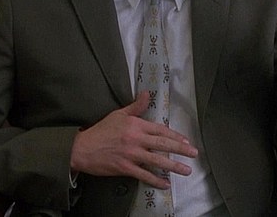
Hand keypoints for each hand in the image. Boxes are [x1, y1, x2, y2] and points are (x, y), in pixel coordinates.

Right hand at [69, 91, 197, 188]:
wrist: (82, 148)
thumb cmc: (101, 130)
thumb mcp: (119, 114)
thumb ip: (136, 106)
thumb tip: (147, 93)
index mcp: (136, 125)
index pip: (160, 130)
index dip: (175, 136)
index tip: (186, 141)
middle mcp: (136, 139)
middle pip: (163, 144)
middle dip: (181, 149)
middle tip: (194, 153)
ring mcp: (131, 154)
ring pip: (157, 160)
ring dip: (174, 166)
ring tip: (186, 170)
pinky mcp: (125, 168)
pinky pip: (144, 175)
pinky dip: (156, 180)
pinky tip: (165, 183)